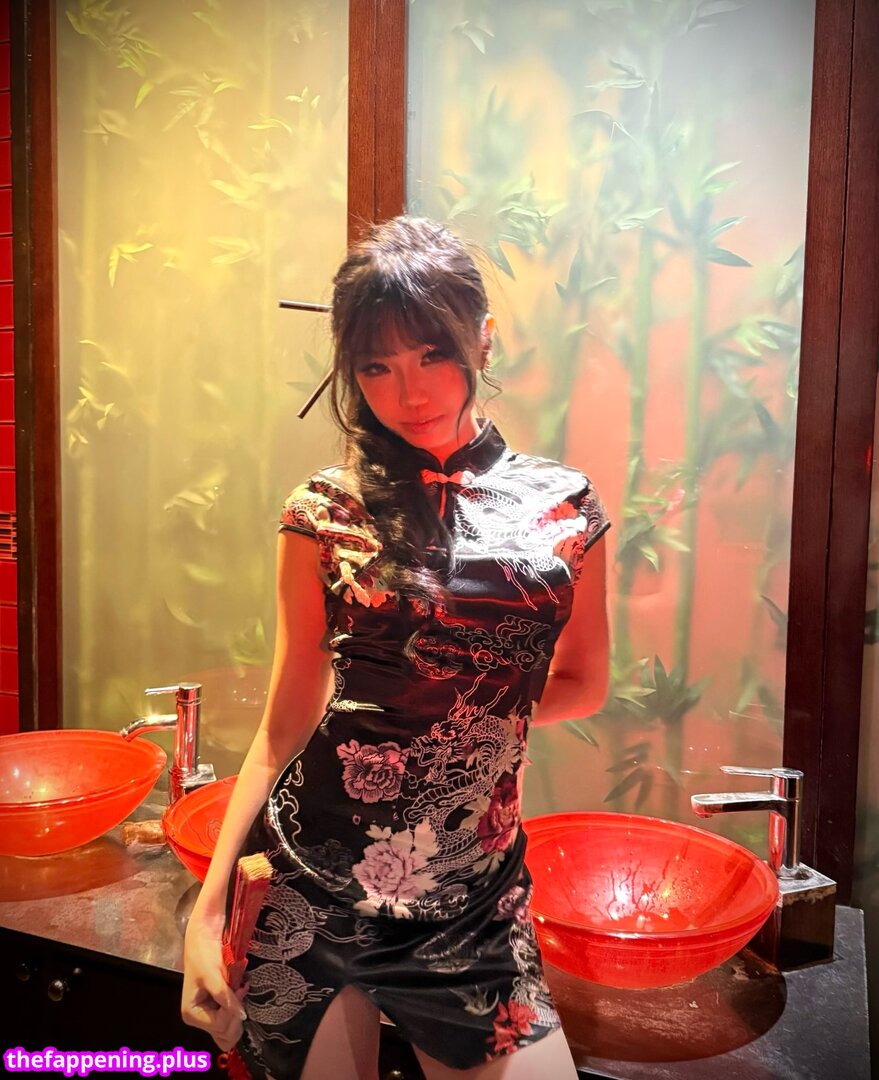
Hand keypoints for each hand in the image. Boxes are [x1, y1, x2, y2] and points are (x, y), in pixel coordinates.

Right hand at [181, 911, 248, 1051]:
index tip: (238, 988)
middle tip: (239, 990)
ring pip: (228, 1031)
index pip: (219, 1025)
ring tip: (239, 990)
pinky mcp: (217, 1007)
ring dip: (237, 1013)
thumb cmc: (204, 954)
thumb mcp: (213, 975)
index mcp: (191, 1014)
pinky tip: (239, 991)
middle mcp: (198, 1018)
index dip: (232, 1009)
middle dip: (235, 1015)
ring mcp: (208, 1014)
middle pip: (224, 1035)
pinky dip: (237, 1010)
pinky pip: (230, 1020)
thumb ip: (225, 997)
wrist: (204, 937)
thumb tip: (241, 1016)